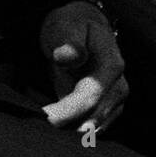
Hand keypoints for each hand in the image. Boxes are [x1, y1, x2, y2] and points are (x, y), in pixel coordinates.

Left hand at [39, 1, 128, 134]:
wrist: (83, 28)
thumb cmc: (73, 26)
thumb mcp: (67, 26)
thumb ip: (69, 41)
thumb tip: (73, 56)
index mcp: (112, 64)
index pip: (91, 97)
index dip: (67, 112)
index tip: (44, 117)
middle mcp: (118, 85)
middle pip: (91, 117)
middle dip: (64, 123)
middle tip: (37, 119)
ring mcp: (114, 100)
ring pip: (90, 128)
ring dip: (67, 128)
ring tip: (44, 119)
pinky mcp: (105, 110)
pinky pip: (89, 129)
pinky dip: (71, 128)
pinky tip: (55, 122)